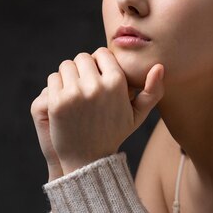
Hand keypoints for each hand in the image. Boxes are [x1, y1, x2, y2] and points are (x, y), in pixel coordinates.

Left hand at [33, 47, 164, 174]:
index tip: (99, 77)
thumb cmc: (114, 133)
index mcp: (117, 83)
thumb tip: (160, 67)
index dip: (99, 63)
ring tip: (75, 92)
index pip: (102, 53)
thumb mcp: (137, 114)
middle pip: (82, 57)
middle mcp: (96, 86)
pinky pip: (53, 79)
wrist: (88, 159)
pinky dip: (56, 86)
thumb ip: (153, 91)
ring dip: (69, 75)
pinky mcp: (57, 102)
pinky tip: (64, 99)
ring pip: (66, 66)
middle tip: (85, 85)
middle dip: (83, 68)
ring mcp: (75, 94)